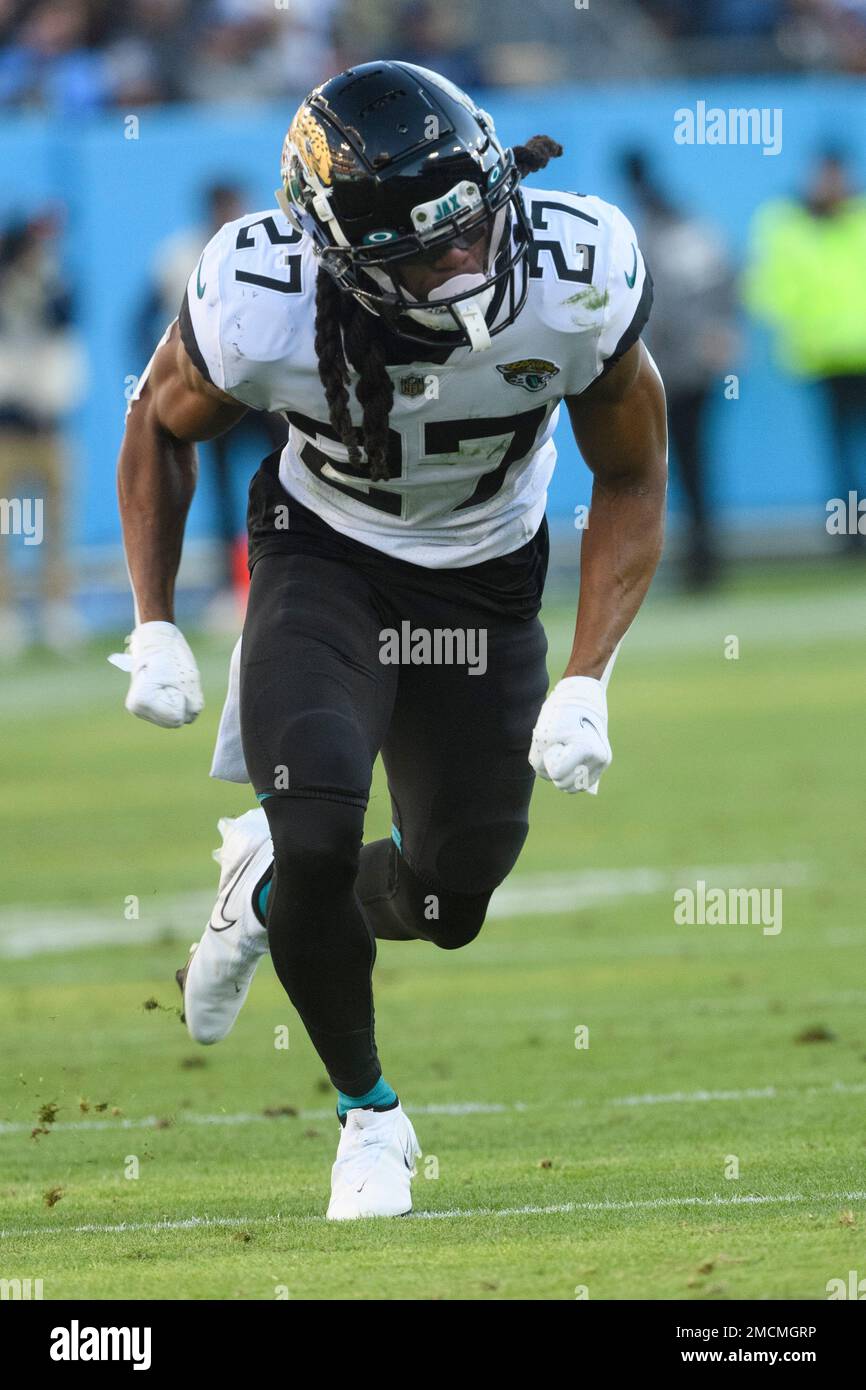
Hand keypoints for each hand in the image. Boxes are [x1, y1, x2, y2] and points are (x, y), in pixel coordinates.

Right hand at [109, 621, 203, 727]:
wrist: (156, 638)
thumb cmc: (172, 655)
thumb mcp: (190, 680)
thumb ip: (194, 705)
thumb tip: (187, 718)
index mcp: (142, 702)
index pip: (177, 718)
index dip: (183, 700)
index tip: (172, 680)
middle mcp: (137, 709)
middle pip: (174, 721)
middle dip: (181, 703)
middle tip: (173, 680)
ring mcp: (140, 709)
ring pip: (173, 718)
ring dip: (178, 701)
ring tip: (169, 681)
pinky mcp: (146, 706)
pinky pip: (170, 712)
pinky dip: (174, 700)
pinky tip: (167, 685)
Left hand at [529, 675, 611, 794]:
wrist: (582, 697)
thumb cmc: (560, 714)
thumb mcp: (541, 736)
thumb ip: (539, 763)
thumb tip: (553, 777)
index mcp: (587, 750)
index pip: (555, 774)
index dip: (549, 758)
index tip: (556, 741)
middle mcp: (600, 759)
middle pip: (563, 785)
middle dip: (554, 768)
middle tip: (560, 745)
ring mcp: (603, 763)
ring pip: (573, 787)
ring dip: (562, 773)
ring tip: (565, 752)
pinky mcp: (602, 763)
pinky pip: (581, 783)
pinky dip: (571, 774)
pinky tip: (570, 759)